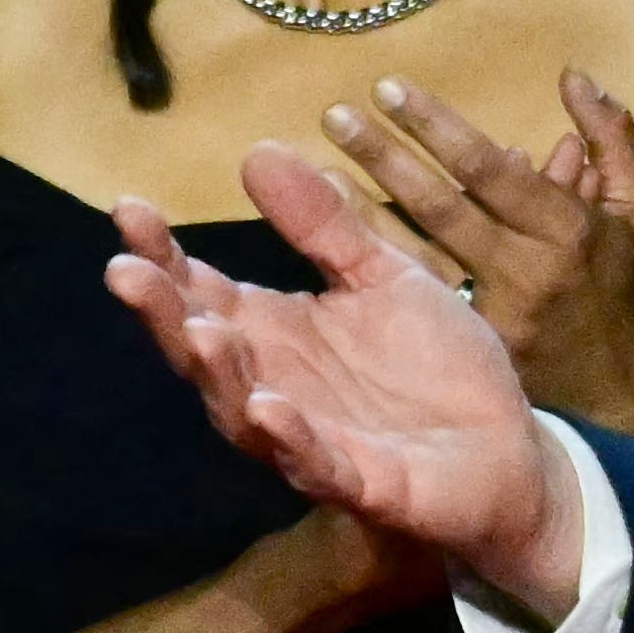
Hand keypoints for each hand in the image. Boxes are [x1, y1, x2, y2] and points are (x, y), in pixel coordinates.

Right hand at [108, 147, 581, 618]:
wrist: (507, 450)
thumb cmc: (434, 366)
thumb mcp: (384, 277)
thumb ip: (325, 226)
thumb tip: (259, 150)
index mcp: (276, 332)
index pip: (202, 290)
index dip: (163, 254)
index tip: (129, 207)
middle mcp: (274, 385)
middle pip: (201, 350)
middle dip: (163, 312)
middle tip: (126, 270)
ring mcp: (309, 439)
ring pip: (243, 410)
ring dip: (219, 372)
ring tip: (198, 328)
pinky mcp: (358, 482)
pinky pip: (314, 462)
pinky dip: (290, 438)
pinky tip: (270, 407)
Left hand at [324, 70, 633, 452]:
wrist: (612, 391)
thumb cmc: (617, 285)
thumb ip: (612, 139)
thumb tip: (572, 76)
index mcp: (566, 230)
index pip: (492, 170)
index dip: (439, 128)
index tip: (390, 88)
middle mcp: (524, 271)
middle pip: (444, 208)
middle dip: (387, 157)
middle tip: (336, 114)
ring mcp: (488, 316)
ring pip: (416, 255)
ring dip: (362, 211)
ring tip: (312, 170)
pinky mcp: (462, 349)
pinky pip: (412, 297)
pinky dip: (368, 264)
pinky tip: (331, 238)